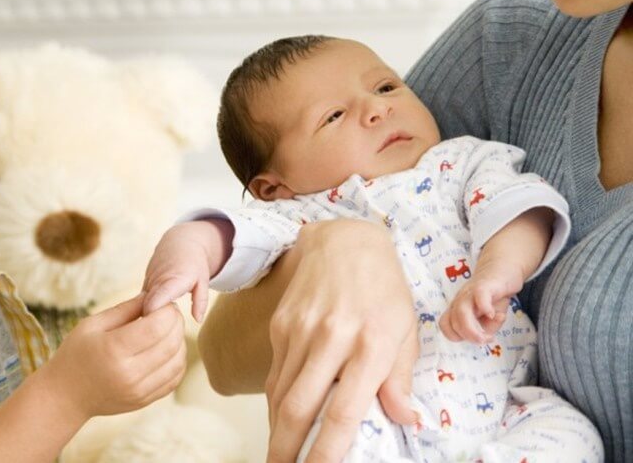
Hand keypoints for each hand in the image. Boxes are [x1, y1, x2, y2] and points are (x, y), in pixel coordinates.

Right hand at [44, 294, 186, 419]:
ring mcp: (139, 391)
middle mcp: (129, 373)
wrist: (66, 396)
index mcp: (114, 350)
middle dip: (176, 322)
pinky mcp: (145, 401)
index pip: (157, 326)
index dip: (166, 310)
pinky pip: (174, 379)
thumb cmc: (76, 355)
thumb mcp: (92, 324)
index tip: (162, 302)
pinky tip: (167, 349)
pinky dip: (177, 360)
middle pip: (171, 343)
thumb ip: (124, 309)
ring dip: (179, 340)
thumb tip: (152, 296)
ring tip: (168, 329)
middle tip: (168, 312)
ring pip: (177, 361)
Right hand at [142, 220, 232, 321]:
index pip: (155, 302)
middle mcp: (156, 281)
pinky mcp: (144, 283)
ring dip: (149, 316)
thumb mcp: (203, 280)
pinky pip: (141, 300)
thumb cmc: (195, 263)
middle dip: (151, 322)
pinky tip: (157, 315)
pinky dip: (147, 309)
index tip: (162, 328)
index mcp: (172, 281)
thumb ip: (201, 301)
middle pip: (145, 308)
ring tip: (161, 325)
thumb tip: (198, 320)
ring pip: (141, 305)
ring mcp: (148, 281)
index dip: (154, 317)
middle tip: (163, 333)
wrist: (180, 241)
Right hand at [264, 220, 417, 462]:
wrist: (344, 239)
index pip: (343, 411)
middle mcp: (331, 337)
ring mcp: (300, 329)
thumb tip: (404, 420)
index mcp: (370, 343)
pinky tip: (281, 419)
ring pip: (280, 393)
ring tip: (279, 455)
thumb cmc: (383, 288)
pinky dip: (276, 402)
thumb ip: (399, 377)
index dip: (328, 451)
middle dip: (286, 450)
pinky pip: (275, 372)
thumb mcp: (405, 329)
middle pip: (299, 408)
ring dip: (277, 430)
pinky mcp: (281, 323)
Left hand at [439, 257, 522, 343]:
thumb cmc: (493, 295)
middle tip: (485, 339)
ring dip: (472, 329)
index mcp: (457, 308)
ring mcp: (471, 292)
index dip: (457, 336)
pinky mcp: (485, 285)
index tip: (475, 340)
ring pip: (461, 311)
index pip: (446, 325)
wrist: (502, 269)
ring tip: (487, 336)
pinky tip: (492, 314)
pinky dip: (484, 307)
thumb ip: (488, 327)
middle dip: (468, 336)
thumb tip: (487, 334)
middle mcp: (460, 300)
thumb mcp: (491, 317)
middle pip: (453, 321)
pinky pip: (479, 295)